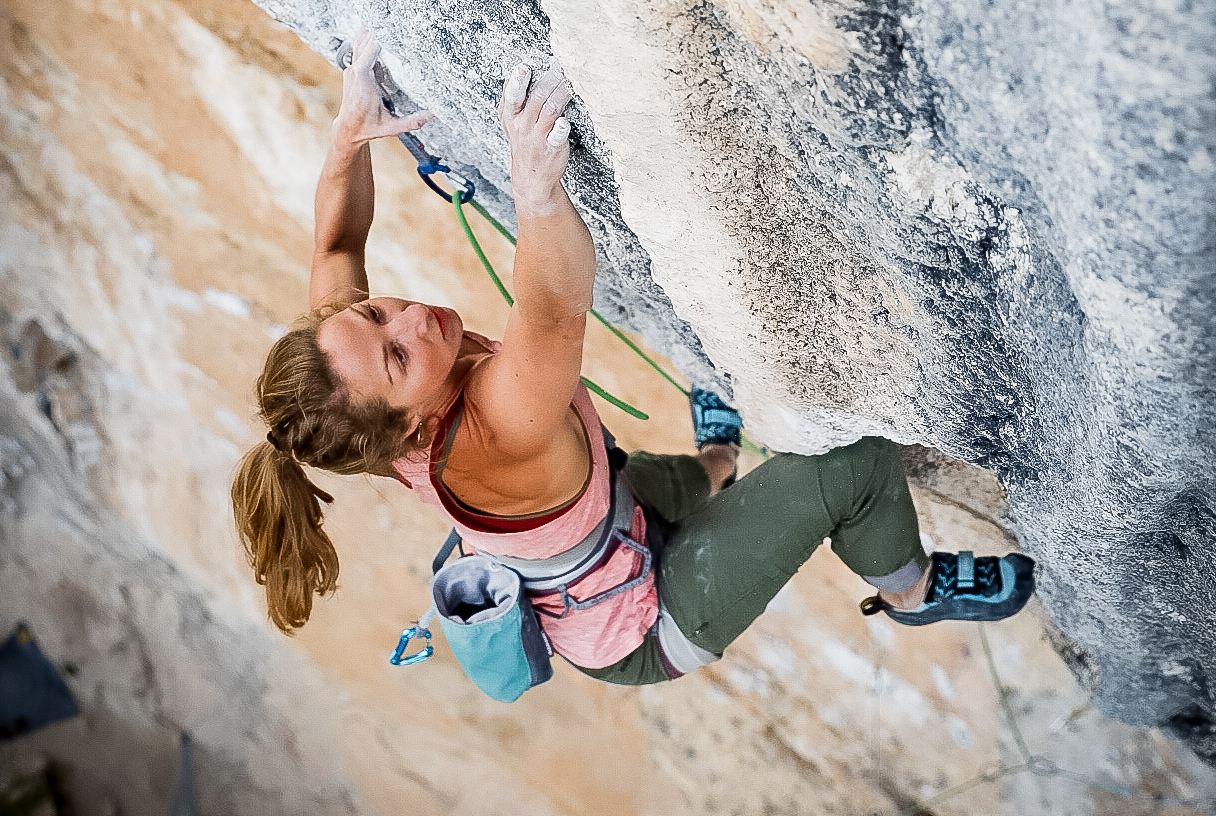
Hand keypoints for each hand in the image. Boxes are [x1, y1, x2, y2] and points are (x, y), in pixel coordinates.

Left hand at [334, 28, 431, 144]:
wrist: (349, 129)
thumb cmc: (369, 128)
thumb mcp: (392, 127)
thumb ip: (412, 121)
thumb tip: (432, 114)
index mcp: (363, 84)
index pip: (368, 55)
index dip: (377, 42)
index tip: (391, 34)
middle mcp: (354, 74)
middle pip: (364, 44)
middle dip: (377, 33)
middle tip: (393, 25)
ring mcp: (351, 70)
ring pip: (359, 43)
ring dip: (371, 33)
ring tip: (384, 24)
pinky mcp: (352, 70)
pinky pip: (358, 49)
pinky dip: (367, 39)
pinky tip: (375, 33)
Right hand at [498, 63, 572, 216]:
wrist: (532, 178)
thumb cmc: (525, 144)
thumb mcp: (511, 122)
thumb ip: (512, 99)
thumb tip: (515, 72)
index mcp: (511, 116)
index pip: (513, 95)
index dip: (517, 81)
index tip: (524, 67)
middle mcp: (523, 125)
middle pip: (536, 97)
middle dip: (548, 79)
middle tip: (560, 65)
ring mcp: (538, 136)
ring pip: (549, 109)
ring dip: (560, 93)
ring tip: (570, 79)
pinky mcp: (552, 147)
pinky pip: (556, 136)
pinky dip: (560, 128)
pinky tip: (564, 121)